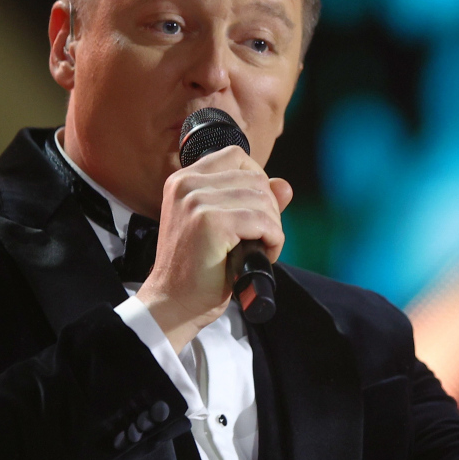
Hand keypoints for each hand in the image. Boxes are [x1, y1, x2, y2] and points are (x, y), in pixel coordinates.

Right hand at [135, 145, 292, 350]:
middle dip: (269, 209)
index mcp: (184, 180)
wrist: (174, 303)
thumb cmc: (197, 268)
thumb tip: (284, 186)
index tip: (256, 210)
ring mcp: (197, 202)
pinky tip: (262, 255)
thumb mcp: (223, 225)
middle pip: (255, 178)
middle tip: (261, 237)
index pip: (236, 156)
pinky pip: (262, 222)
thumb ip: (252, 200)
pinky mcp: (211, 223)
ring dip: (272, 228)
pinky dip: (273, 240)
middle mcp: (187, 185)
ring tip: (260, 249)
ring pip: (262, 199)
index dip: (258, 180)